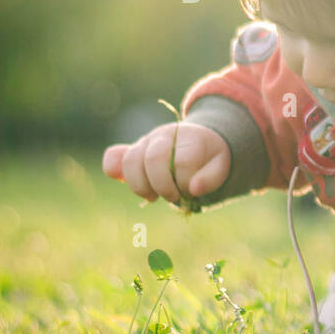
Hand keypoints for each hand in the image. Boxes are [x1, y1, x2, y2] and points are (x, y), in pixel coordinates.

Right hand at [102, 122, 229, 204]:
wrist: (198, 140)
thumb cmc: (209, 158)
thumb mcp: (221, 166)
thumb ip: (211, 178)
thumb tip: (194, 189)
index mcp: (191, 138)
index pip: (182, 162)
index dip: (185, 183)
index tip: (191, 192)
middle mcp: (165, 136)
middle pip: (154, 159)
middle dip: (163, 186)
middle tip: (173, 197)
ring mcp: (146, 141)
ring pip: (131, 160)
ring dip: (140, 185)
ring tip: (153, 196)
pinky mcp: (132, 150)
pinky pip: (113, 157)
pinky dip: (113, 170)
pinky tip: (124, 182)